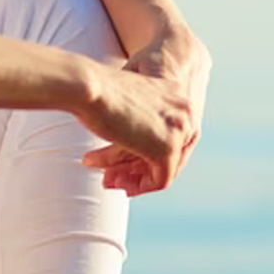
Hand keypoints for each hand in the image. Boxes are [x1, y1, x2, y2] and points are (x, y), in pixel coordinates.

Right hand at [81, 28, 210, 195]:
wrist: (87, 87)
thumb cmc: (96, 90)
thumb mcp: (126, 103)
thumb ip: (138, 120)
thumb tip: (132, 143)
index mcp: (177, 95)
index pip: (170, 135)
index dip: (145, 151)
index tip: (123, 161)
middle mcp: (185, 112)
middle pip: (170, 152)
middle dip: (138, 168)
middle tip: (112, 176)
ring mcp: (179, 130)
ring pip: (164, 167)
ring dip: (134, 179)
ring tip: (108, 181)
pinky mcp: (167, 149)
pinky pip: (159, 180)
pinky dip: (139, 186)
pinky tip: (119, 185)